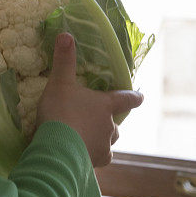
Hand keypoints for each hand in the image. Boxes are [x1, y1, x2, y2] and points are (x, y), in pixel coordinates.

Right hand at [36, 32, 143, 167]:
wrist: (57, 148)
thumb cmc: (61, 111)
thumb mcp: (60, 82)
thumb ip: (64, 60)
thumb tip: (65, 34)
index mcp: (106, 105)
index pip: (127, 100)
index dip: (134, 97)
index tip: (140, 97)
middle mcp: (110, 126)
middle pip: (116, 124)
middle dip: (108, 122)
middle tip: (94, 119)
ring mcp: (104, 145)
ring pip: (108, 141)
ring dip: (100, 138)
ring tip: (84, 137)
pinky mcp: (96, 162)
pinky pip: (99, 157)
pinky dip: (91, 154)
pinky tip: (81, 154)